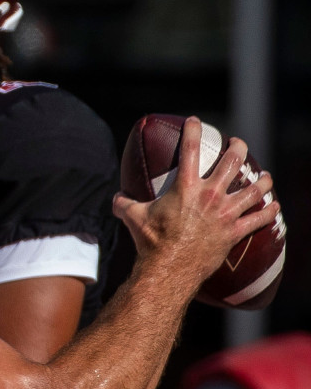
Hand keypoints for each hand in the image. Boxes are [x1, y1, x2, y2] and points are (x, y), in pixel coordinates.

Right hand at [112, 116, 279, 288]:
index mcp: (185, 187)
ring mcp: (225, 214)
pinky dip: (268, 212)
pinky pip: (258, 220)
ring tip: (265, 176)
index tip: (196, 120)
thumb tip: (116, 198)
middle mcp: (209, 196)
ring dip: (262, 181)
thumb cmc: (151, 241)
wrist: (170, 267)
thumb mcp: (132, 217)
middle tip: (238, 143)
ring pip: (253, 190)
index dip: (193, 131)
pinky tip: (274, 206)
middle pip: (232, 163)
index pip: (189, 150)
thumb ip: (124, 203)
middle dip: (238, 148)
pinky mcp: (234, 232)